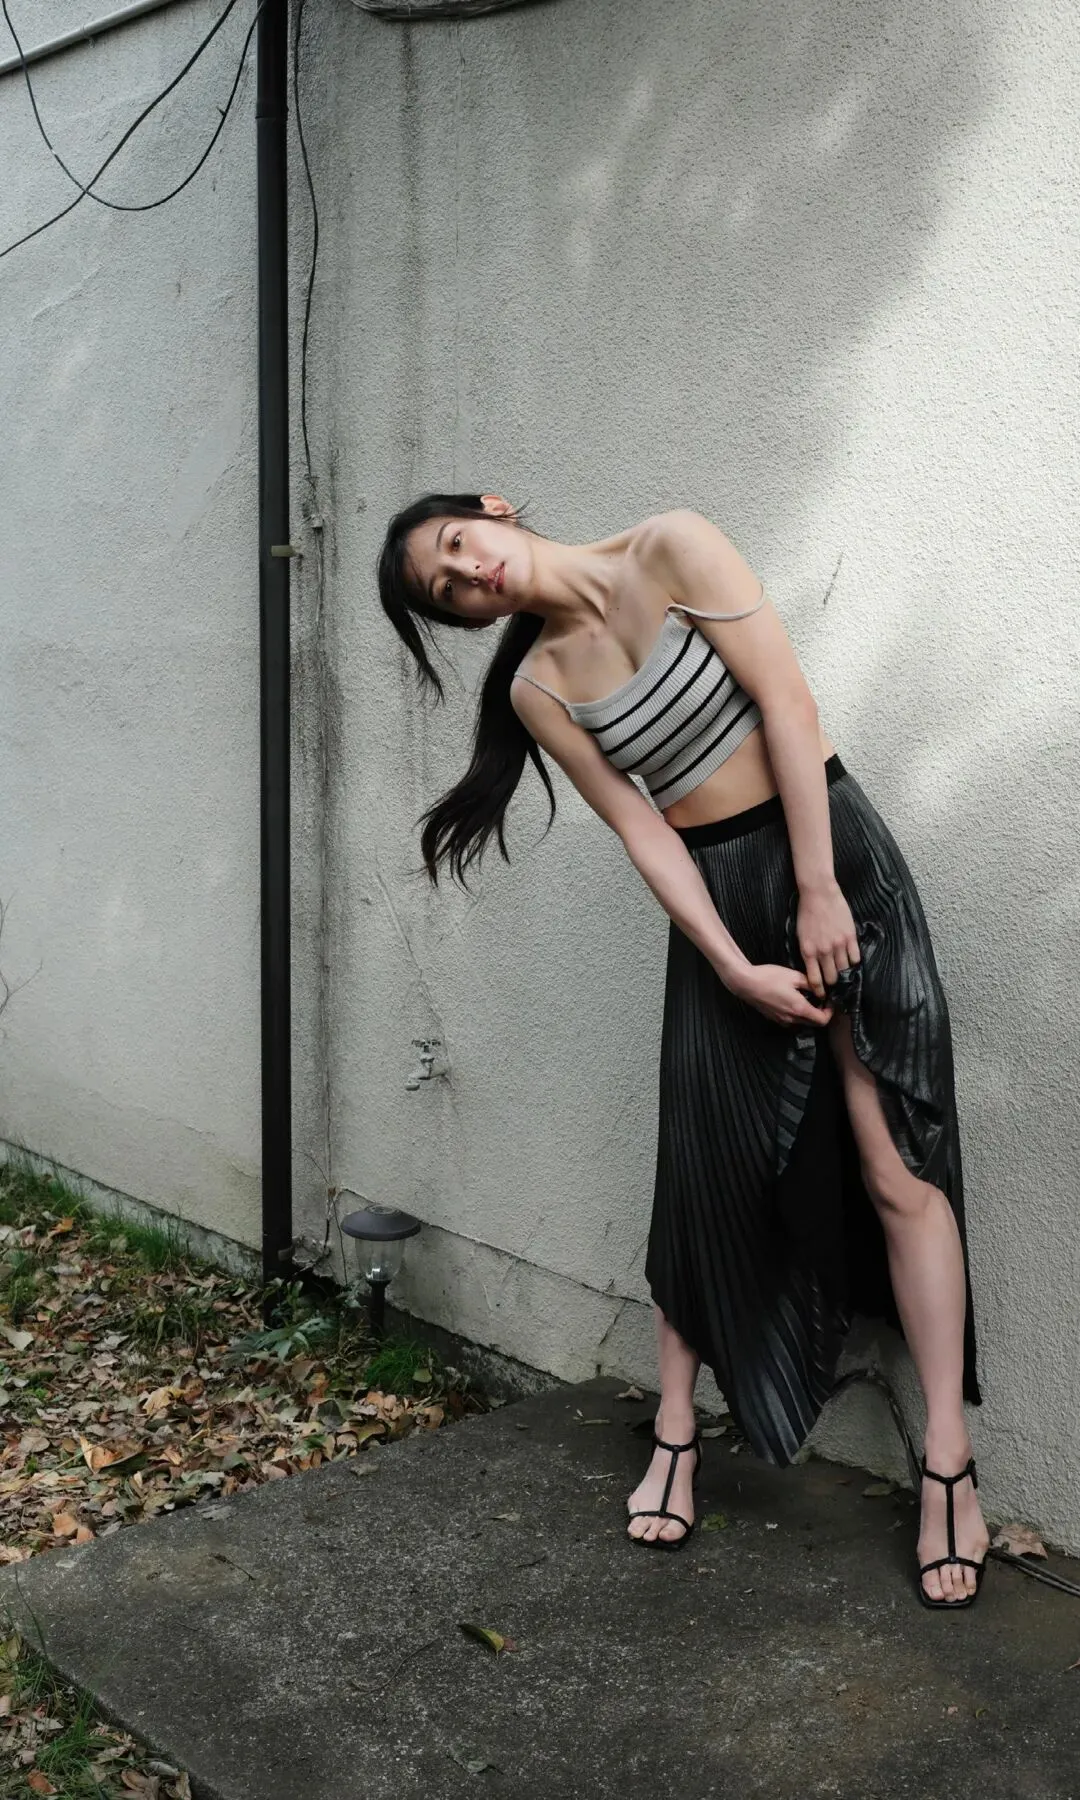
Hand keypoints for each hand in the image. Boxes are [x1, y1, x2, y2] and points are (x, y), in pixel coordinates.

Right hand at [730, 963, 833, 1028]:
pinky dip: (797, 1015)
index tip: (829, 1001)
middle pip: (814, 1024)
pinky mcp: (774, 1018)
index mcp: (799, 1008)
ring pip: (802, 1023)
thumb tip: (821, 989)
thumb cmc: (768, 977)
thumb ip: (810, 984)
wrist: (746, 983)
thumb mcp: (793, 976)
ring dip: (808, 1014)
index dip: (830, 1012)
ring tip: (807, 999)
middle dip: (821, 1013)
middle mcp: (791, 1019)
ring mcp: (782, 1020)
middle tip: (820, 1000)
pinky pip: (791, 1021)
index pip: (823, 1020)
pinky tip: (793, 1001)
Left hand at [797, 880, 859, 999]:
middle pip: (832, 978)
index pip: (815, 980)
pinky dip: (853, 961)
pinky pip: (855, 957)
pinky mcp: (850, 937)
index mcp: (808, 952)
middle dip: (833, 984)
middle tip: (835, 986)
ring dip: (844, 973)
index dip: (820, 990)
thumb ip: (808, 952)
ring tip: (845, 975)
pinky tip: (851, 960)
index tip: (822, 995)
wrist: (819, 893)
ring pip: (844, 969)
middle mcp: (823, 951)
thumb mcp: (801, 935)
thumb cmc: (806, 913)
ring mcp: (838, 945)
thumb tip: (813, 968)